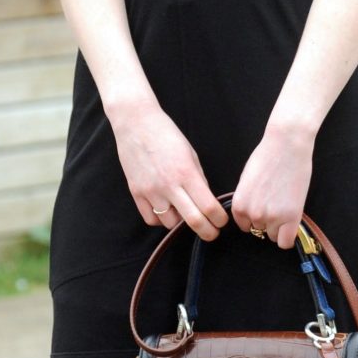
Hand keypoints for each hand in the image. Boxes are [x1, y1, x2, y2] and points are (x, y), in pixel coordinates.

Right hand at [113, 101, 227, 240]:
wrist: (136, 123)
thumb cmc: (166, 135)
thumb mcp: (190, 154)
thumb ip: (199, 180)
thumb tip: (207, 201)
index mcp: (186, 173)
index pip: (209, 207)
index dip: (219, 219)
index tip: (222, 221)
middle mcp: (169, 185)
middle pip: (193, 221)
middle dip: (207, 232)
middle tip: (212, 233)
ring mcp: (151, 191)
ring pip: (170, 224)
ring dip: (181, 223)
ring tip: (184, 213)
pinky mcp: (136, 193)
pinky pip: (151, 219)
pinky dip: (161, 220)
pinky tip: (166, 211)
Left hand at [230, 119, 315, 252]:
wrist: (286, 145)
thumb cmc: (267, 156)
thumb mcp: (247, 181)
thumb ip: (247, 201)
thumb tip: (252, 215)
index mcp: (239, 205)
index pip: (244, 226)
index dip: (255, 219)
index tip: (264, 208)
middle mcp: (252, 214)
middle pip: (259, 230)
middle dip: (267, 220)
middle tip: (277, 202)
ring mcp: (271, 217)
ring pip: (273, 235)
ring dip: (279, 225)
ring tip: (285, 204)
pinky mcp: (290, 217)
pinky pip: (285, 242)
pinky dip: (288, 236)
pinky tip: (291, 223)